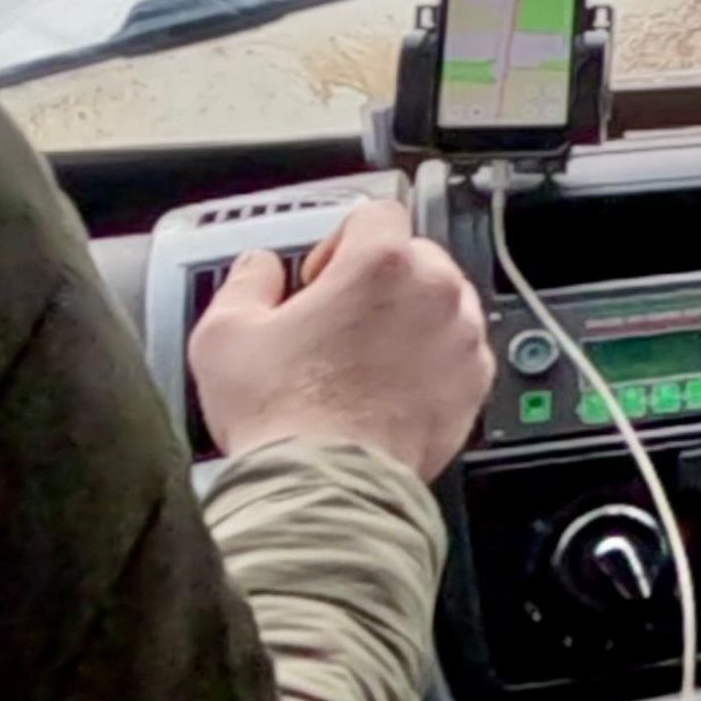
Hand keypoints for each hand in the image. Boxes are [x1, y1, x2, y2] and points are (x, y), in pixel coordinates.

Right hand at [188, 198, 493, 477]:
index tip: (321, 277)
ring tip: (362, 360)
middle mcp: (435, 293)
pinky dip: (431, 361)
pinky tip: (388, 389)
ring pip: (441, 304)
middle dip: (377, 281)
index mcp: (381, 264)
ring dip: (408, 319)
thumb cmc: (281, 415)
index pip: (376, 213)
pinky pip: (457, 352)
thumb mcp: (227, 334)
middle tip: (337, 323)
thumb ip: (246, 280)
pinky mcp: (474, 385)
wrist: (325, 487)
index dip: (341, 241)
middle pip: (414, 257)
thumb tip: (258, 266)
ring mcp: (462, 340)